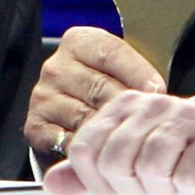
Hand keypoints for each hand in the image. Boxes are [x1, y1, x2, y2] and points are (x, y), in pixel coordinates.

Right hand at [25, 27, 165, 161]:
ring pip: (86, 118)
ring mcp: (43, 97)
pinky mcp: (36, 127)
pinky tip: (106, 152)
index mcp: (78, 42)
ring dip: (111, 132)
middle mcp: (56, 67)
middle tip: (148, 123)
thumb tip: (155, 95)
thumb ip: (136, 74)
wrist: (77, 111)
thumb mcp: (123, 69)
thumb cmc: (108, 87)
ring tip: (131, 140)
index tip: (158, 92)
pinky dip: (90, 150)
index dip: (139, 74)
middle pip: (100, 88)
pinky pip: (69, 142)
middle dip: (128, 108)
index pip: (111, 53)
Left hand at [44, 93, 194, 194]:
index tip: (125, 184)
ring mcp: (184, 115)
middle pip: (115, 161)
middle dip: (134, 188)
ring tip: (178, 181)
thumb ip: (88, 175)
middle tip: (156, 185)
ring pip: (150, 168)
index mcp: (122, 108)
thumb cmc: (179, 160)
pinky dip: (191, 188)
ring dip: (165, 189)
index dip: (100, 182)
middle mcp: (150, 105)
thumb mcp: (128, 168)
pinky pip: (186, 176)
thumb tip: (52, 184)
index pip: (86, 151)